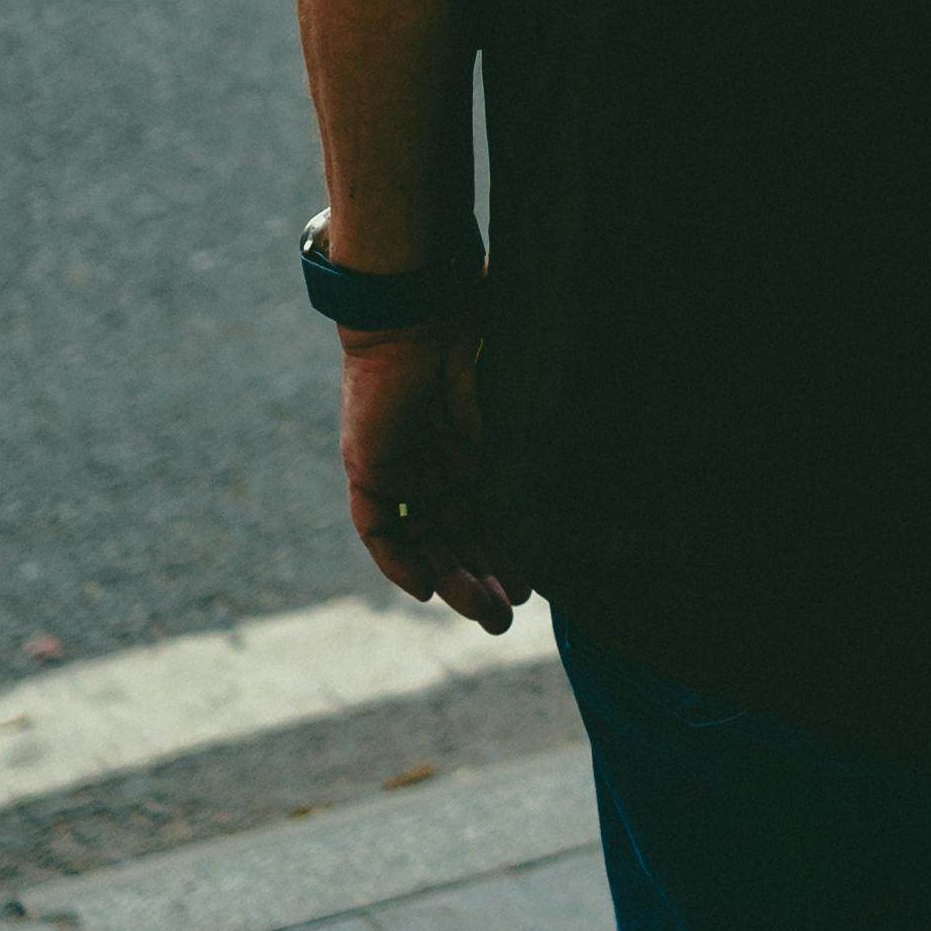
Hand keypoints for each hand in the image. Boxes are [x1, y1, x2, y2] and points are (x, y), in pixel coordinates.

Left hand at [336, 325, 518, 630]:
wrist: (418, 311)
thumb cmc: (469, 340)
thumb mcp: (504, 408)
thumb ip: (515, 454)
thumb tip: (561, 501)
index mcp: (469, 448)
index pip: (487, 516)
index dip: (507, 553)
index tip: (533, 586)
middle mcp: (435, 465)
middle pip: (456, 537)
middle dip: (481, 579)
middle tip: (505, 619)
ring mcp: (402, 468)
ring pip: (424, 540)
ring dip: (450, 577)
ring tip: (481, 611)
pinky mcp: (369, 467)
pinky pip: (381, 528)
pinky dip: (399, 560)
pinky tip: (427, 588)